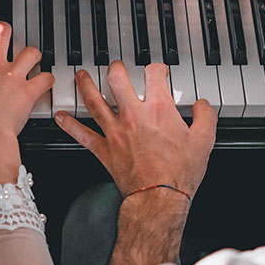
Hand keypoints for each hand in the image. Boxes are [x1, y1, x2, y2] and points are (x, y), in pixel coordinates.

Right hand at [0, 23, 53, 179]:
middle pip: (2, 32)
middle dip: (4, 31)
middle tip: (4, 35)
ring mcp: (13, 77)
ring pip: (30, 51)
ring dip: (32, 54)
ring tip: (30, 57)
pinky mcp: (28, 91)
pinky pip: (45, 78)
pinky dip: (47, 78)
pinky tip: (45, 81)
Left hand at [54, 61, 216, 197]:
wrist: (159, 197)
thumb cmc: (179, 172)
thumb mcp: (204, 140)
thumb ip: (204, 117)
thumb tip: (203, 106)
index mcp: (158, 109)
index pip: (154, 74)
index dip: (157, 68)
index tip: (158, 71)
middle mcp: (133, 115)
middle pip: (116, 79)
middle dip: (115, 68)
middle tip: (115, 67)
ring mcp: (115, 131)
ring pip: (94, 101)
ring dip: (85, 86)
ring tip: (80, 76)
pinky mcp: (104, 150)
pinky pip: (82, 134)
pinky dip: (69, 125)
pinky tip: (60, 117)